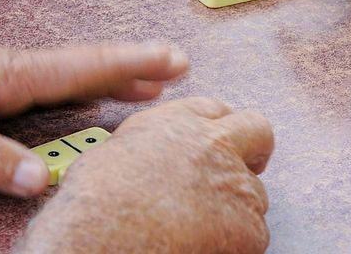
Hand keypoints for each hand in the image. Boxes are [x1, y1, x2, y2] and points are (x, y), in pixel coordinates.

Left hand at [0, 27, 187, 196]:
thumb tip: (42, 179)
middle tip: (179, 65)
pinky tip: (84, 98)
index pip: (82, 66)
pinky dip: (79, 86)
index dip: (131, 64)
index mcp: (5, 74)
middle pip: (85, 64)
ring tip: (148, 83)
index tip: (173, 60)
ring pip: (68, 73)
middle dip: (134, 64)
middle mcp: (8, 68)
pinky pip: (48, 84)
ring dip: (110, 75)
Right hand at [17, 98, 273, 252]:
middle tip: (247, 167)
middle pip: (256, 131)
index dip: (217, 128)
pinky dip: (237, 242)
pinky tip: (204, 246)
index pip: (214, 110)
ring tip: (202, 227)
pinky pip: (254, 233)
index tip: (217, 141)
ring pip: (254, 192)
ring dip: (238, 206)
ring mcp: (235, 185)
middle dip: (254, 149)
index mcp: (176, 124)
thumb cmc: (93, 209)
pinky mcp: (249, 226)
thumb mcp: (111, 154)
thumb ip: (147, 145)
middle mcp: (213, 145)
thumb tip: (153, 156)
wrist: (103, 240)